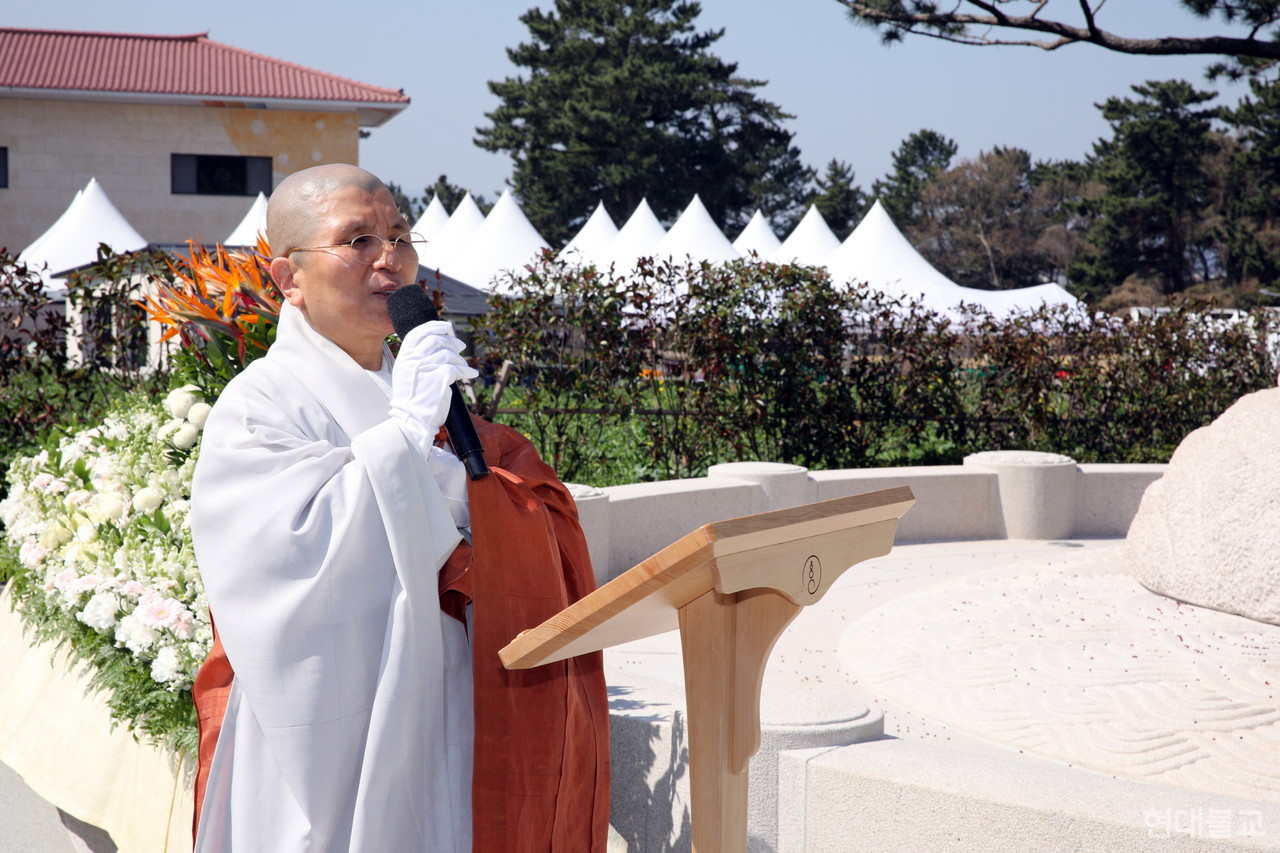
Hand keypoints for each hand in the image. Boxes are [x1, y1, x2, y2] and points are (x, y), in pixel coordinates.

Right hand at [389, 320, 478, 451]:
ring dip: (460, 359)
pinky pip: (457, 368)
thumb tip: (439, 345)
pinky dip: (467, 371)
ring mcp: (425, 368)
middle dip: (451, 340)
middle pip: (435, 340)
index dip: (433, 326)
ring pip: (448, 353)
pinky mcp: (439, 377)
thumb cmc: (413, 400)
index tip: (446, 326)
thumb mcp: (407, 375)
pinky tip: (471, 374)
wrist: (412, 420)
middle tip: (461, 346)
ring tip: (464, 366)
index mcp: (404, 358)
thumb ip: (418, 360)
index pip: (417, 333)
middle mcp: (413, 360)